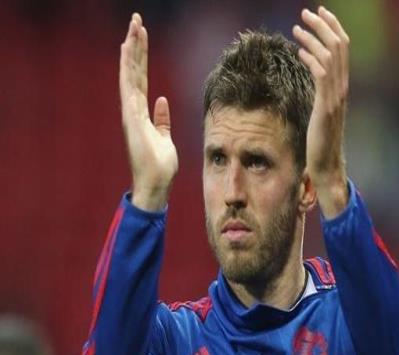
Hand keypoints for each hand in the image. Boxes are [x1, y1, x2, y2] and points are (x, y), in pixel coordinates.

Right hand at [120, 13, 177, 210]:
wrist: (156, 185)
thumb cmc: (160, 166)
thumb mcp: (165, 137)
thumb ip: (162, 119)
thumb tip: (162, 101)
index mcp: (141, 113)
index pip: (141, 79)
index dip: (141, 57)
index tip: (141, 36)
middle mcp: (133, 110)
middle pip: (134, 71)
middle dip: (135, 46)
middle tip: (136, 20)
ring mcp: (131, 113)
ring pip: (130, 74)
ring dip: (132, 49)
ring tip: (134, 25)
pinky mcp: (132, 118)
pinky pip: (130, 87)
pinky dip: (129, 67)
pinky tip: (129, 48)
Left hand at [293, 6, 349, 217]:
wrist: (327, 167)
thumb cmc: (321, 144)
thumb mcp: (320, 115)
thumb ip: (320, 96)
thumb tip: (312, 84)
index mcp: (340, 88)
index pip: (342, 50)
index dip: (332, 29)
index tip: (318, 16)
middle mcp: (342, 89)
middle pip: (340, 46)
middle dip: (324, 25)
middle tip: (307, 12)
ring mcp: (336, 97)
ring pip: (331, 56)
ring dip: (314, 38)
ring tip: (298, 26)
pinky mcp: (327, 107)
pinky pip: (322, 74)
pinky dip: (311, 58)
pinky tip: (299, 51)